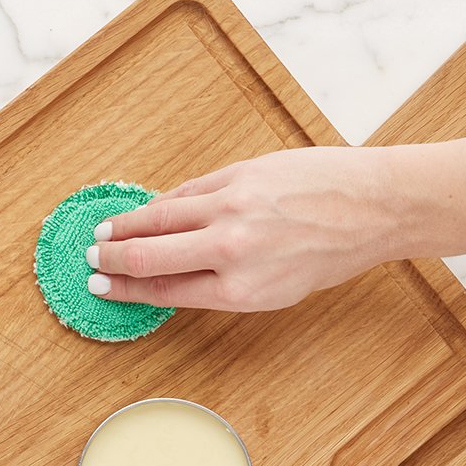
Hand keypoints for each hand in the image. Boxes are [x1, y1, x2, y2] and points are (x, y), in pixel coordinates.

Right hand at [85, 147, 405, 310]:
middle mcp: (230, 251)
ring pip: (158, 217)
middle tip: (91, 258)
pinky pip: (187, 192)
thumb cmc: (331, 253)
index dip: (126, 289)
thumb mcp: (277, 290)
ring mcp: (231, 209)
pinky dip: (161, 202)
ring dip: (125, 225)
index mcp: (240, 290)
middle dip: (112, 258)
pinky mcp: (238, 175)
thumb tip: (175, 275)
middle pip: (148, 255)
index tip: (102, 286)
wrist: (373, 206)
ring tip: (105, 231)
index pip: (164, 290)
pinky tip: (146, 209)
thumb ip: (224, 284)